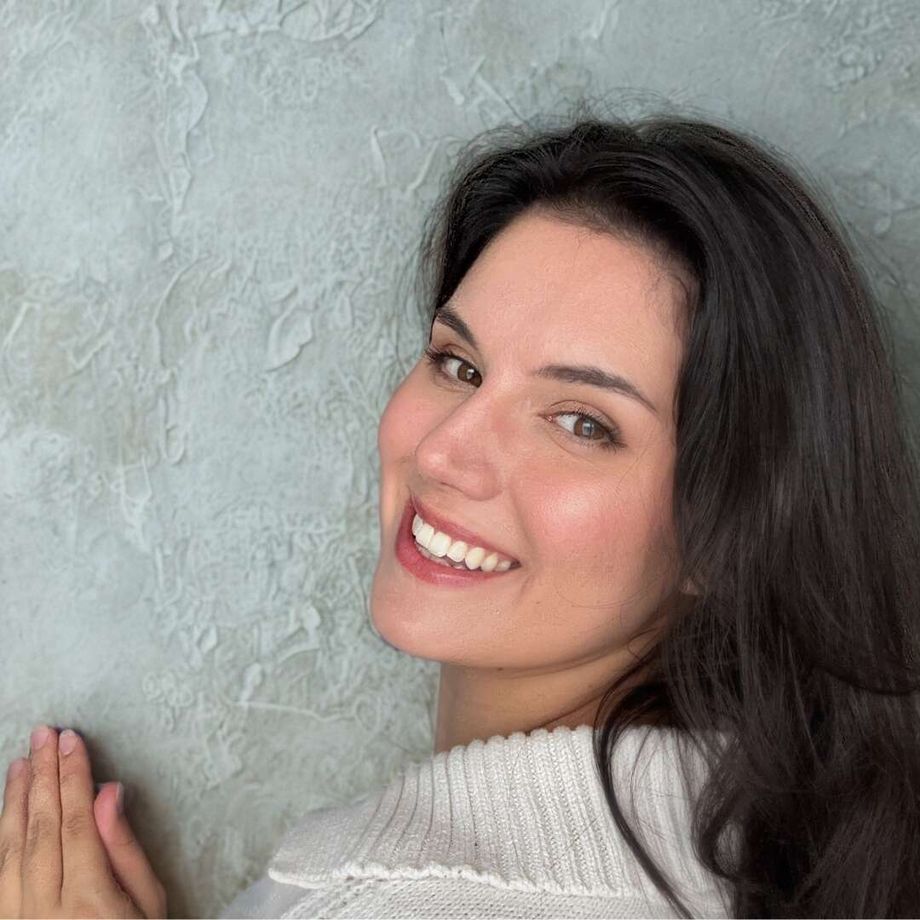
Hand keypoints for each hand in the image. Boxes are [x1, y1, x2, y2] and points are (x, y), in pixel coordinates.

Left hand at [0, 726, 166, 917]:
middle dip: (41, 776)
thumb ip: (125, 850)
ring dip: (14, 800)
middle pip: (38, 830)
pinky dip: (2, 835)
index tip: (71, 740)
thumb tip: (108, 793)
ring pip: (8, 851)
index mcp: (88, 904)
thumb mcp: (149, 904)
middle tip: (44, 733)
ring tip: (22, 761)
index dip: (72, 777)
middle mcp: (44, 913)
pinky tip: (9, 809)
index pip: (74, 824)